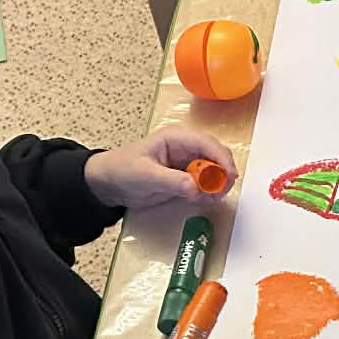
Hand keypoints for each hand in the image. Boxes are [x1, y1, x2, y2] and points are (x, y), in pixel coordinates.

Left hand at [85, 127, 236, 209]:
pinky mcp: (187, 178)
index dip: (222, 158)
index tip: (229, 176)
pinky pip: (206, 184)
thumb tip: (197, 188)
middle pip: (216, 156)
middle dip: (223, 173)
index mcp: (176, 138)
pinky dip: (209, 192)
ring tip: (211, 198)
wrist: (108, 184)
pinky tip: (202, 200)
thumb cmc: (122, 170)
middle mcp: (187, 148)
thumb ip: (172, 181)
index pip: (207, 143)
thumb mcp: (146, 175)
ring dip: (217, 184)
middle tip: (221, 191)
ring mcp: (188, 163)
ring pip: (215, 171)